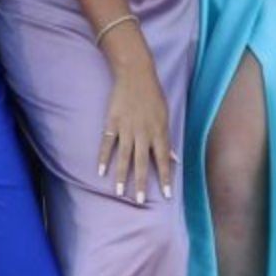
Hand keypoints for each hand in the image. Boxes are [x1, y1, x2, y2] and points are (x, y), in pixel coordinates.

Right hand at [98, 62, 174, 204]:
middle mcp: (143, 132)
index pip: (163, 159)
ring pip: (124, 156)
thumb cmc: (153, 96)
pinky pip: (107, 143)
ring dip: (122, 176)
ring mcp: (127, 128)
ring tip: (119, 193)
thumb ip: (168, 139)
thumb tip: (175, 159)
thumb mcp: (166, 116)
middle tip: (140, 201)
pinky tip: (100, 172)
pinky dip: (103, 158)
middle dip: (142, 183)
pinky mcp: (112, 123)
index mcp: (159, 131)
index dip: (166, 177)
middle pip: (142, 162)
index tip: (167, 196)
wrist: (136, 74)